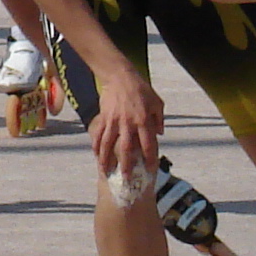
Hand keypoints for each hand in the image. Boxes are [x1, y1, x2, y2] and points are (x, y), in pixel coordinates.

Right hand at [87, 72, 165, 198]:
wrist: (120, 76)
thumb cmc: (142, 89)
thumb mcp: (158, 103)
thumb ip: (159, 119)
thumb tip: (160, 134)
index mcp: (144, 121)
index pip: (148, 144)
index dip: (149, 158)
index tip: (150, 170)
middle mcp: (128, 123)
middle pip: (126, 149)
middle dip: (126, 165)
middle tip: (126, 179)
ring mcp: (114, 121)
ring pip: (108, 145)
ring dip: (106, 160)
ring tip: (106, 172)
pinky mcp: (103, 117)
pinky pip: (98, 135)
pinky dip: (96, 146)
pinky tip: (96, 156)